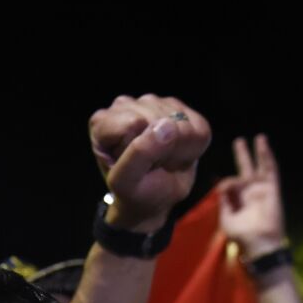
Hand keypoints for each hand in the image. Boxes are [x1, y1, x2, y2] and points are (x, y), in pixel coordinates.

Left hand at [89, 94, 210, 232]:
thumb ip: (140, 154)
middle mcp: (125, 105)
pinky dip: (193, 147)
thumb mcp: (127, 182)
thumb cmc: (134, 192)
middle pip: (158, 119)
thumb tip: (168, 125)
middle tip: (152, 166)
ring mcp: (153, 103)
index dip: (142, 150)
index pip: (133, 124)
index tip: (135, 166)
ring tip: (163, 160)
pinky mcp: (179, 108)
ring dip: (177, 149)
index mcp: (102, 122)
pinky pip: (199, 126)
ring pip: (181, 121)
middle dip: (161, 150)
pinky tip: (176, 152)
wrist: (154, 199)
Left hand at [218, 135, 284, 256]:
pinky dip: (266, 156)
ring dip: (257, 152)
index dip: (226, 183)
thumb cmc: (242, 236)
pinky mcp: (272, 188)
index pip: (231, 184)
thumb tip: (221, 185)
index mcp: (239, 200)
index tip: (224, 188)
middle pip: (246, 169)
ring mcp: (262, 189)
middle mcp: (251, 192)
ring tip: (256, 138)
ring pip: (260, 166)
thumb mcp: (226, 218)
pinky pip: (271, 169)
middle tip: (238, 141)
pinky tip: (263, 144)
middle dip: (242, 155)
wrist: (260, 243)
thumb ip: (224, 201)